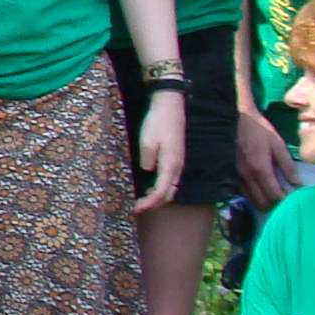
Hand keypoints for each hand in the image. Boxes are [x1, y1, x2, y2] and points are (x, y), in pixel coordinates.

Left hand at [134, 87, 186, 211]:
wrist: (170, 105)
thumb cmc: (157, 122)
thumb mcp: (147, 141)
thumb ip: (147, 160)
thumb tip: (147, 172)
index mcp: (170, 164)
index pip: (161, 192)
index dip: (149, 203)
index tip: (136, 208)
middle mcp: (177, 166)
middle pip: (168, 194)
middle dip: (154, 204)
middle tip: (137, 207)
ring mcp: (178, 162)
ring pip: (170, 188)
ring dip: (158, 197)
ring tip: (141, 200)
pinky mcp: (175, 157)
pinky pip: (170, 179)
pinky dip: (161, 187)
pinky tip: (149, 186)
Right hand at [235, 106, 300, 207]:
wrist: (235, 120)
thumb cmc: (259, 130)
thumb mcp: (277, 144)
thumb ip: (287, 165)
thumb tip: (297, 183)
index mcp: (261, 169)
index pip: (274, 195)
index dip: (284, 200)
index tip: (292, 197)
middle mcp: (247, 177)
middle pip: (262, 202)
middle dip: (274, 204)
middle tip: (282, 198)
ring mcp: (236, 177)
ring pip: (250, 200)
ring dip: (262, 201)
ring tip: (271, 195)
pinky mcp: (230, 174)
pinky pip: (241, 192)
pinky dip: (252, 195)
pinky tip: (258, 189)